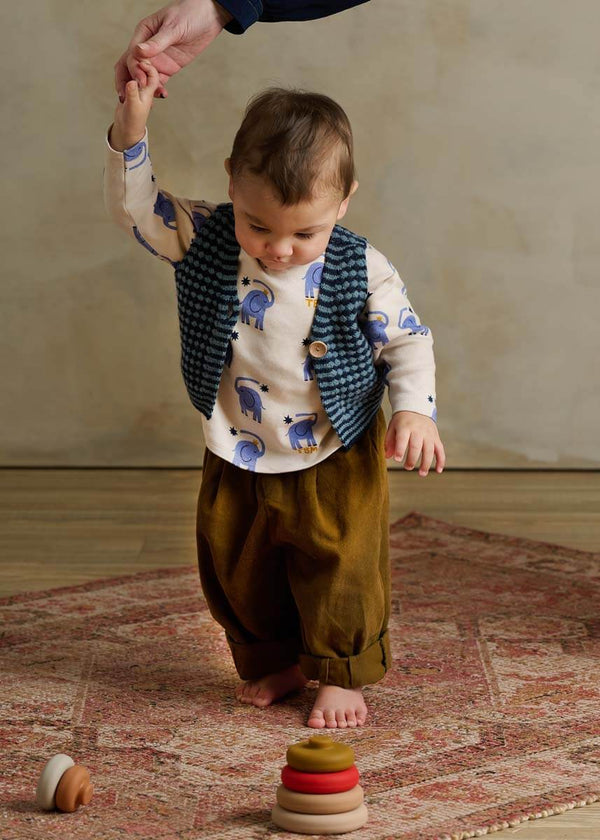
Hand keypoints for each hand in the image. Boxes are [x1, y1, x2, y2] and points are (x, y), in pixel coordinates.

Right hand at [109, 62, 161, 151]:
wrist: (127, 130)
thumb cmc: (133, 121)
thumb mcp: (133, 107)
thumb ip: (133, 94)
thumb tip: (132, 81)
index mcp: (148, 90)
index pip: (152, 73)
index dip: (147, 66)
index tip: (139, 62)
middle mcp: (144, 87)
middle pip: (143, 70)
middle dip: (136, 65)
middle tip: (129, 60)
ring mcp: (137, 87)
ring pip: (135, 72)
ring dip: (129, 70)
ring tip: (124, 68)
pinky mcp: (130, 88)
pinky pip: (129, 76)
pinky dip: (125, 75)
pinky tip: (120, 75)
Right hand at [114, 0, 232, 100]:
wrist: (209, 17)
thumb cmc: (190, 13)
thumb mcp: (173, 27)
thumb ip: (157, 42)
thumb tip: (138, 52)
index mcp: (143, 32)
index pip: (132, 54)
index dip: (134, 69)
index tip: (140, 81)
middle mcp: (147, 46)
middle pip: (131, 67)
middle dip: (130, 82)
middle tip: (132, 97)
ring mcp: (157, 58)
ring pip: (144, 76)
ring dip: (143, 89)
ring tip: (147, 102)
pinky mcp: (169, 67)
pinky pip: (158, 80)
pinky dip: (157, 89)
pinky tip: (161, 96)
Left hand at [384, 411, 445, 475]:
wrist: (417, 407)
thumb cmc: (402, 420)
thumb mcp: (393, 427)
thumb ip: (389, 442)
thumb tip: (388, 456)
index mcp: (405, 427)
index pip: (403, 439)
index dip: (400, 449)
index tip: (397, 459)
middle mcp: (418, 430)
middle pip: (416, 446)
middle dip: (412, 459)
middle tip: (407, 468)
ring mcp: (428, 434)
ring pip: (429, 450)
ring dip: (426, 463)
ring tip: (422, 474)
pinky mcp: (436, 437)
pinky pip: (440, 450)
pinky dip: (441, 460)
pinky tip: (438, 470)